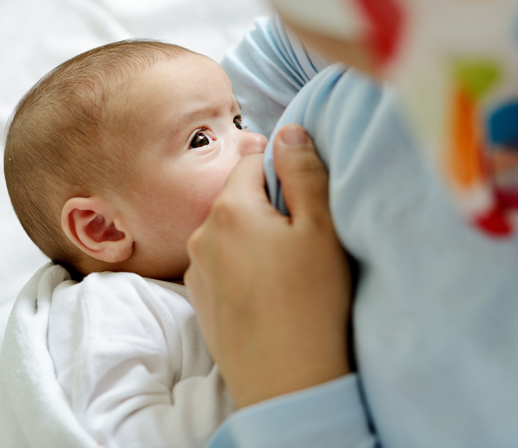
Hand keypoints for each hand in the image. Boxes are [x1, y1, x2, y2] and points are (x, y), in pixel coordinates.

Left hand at [185, 124, 352, 407]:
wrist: (287, 383)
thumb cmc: (312, 303)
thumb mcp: (321, 228)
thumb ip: (303, 172)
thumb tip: (288, 132)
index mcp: (231, 208)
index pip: (253, 161)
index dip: (284, 171)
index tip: (307, 197)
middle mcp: (202, 233)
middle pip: (240, 197)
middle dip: (270, 205)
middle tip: (305, 238)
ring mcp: (196, 269)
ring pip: (231, 231)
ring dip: (256, 237)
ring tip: (289, 270)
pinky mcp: (200, 299)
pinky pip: (223, 263)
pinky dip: (244, 266)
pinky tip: (270, 292)